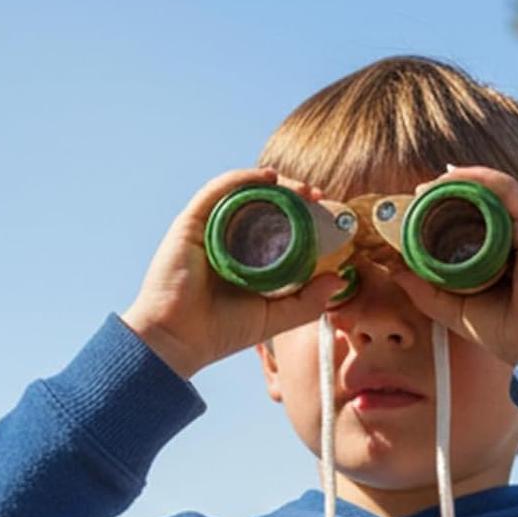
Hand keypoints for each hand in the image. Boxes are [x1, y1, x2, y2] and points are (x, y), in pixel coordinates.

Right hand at [119, 168, 345, 378]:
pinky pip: (218, 190)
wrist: (178, 339)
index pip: (278, 229)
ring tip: (303, 190)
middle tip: (319, 198)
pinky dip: (243, 179)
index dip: (303, 219)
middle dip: (294, 198)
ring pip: (245, 194)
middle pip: (264, 207)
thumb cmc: (220, 332)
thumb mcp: (273, 319)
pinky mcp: (190, 222)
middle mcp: (228, 240)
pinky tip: (268, 177)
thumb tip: (338, 279)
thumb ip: (306, 303)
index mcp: (247, 260)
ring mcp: (209, 228)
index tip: (328, 217)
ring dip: (276, 185)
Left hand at [385, 166, 517, 366]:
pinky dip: (476, 179)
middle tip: (416, 198)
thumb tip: (395, 269)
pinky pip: (504, 188)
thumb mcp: (455, 309)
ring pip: (490, 190)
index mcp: (506, 253)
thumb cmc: (508, 332)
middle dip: (447, 195)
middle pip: (480, 202)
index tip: (415, 213)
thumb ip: (427, 290)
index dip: (444, 213)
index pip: (474, 221)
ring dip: (457, 183)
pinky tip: (450, 179)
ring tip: (427, 190)